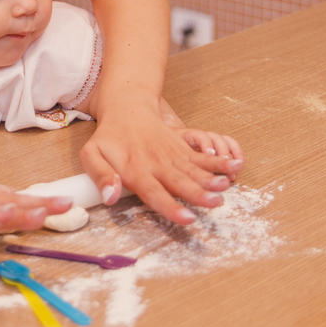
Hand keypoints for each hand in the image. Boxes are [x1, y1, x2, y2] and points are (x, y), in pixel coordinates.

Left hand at [79, 93, 242, 224]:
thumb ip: (101, 176)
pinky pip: (201, 157)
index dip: (171, 207)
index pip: (155, 193)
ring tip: (226, 186)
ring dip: (211, 178)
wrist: (127, 108)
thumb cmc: (108, 138)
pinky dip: (218, 162)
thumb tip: (110, 198)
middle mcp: (158, 164)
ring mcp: (172, 156)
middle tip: (214, 203)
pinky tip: (234, 167)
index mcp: (136, 170)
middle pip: (180, 182)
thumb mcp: (91, 155)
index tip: (186, 218)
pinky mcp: (182, 148)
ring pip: (194, 170)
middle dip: (197, 194)